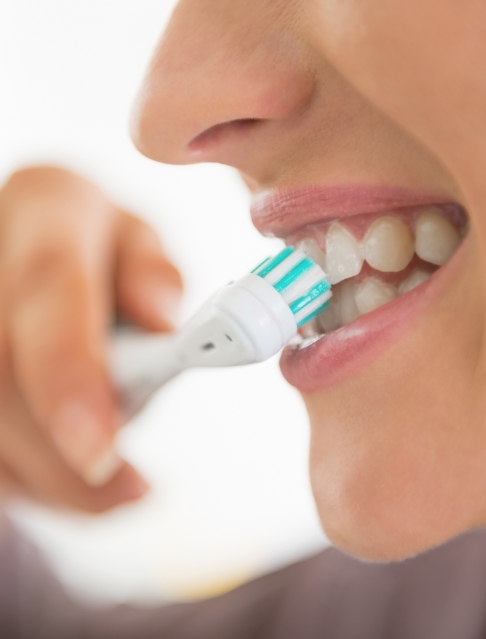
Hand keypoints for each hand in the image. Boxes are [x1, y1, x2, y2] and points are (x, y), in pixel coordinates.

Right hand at [0, 166, 181, 511]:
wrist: (41, 244)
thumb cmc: (102, 253)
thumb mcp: (141, 245)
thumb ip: (154, 274)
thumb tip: (160, 321)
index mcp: (44, 207)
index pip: (45, 288)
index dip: (67, 374)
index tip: (103, 450)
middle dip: (53, 452)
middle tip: (123, 487)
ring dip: (42, 476)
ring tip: (107, 483)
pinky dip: (24, 477)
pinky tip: (61, 473)